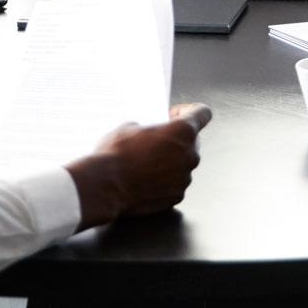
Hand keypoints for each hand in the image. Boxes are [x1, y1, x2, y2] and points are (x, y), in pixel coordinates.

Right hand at [66, 103, 212, 230]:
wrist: (105, 187)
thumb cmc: (115, 154)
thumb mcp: (129, 127)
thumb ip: (149, 128)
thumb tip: (148, 135)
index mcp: (183, 131)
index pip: (203, 113)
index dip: (189, 111)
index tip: (175, 116)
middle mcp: (190, 154)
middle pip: (193, 141)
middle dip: (177, 139)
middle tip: (156, 141)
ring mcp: (185, 177)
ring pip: (183, 164)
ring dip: (170, 161)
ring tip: (146, 163)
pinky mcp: (177, 196)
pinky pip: (176, 183)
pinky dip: (165, 180)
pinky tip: (146, 179)